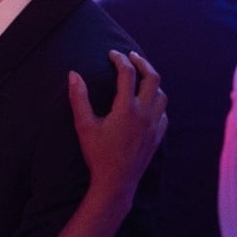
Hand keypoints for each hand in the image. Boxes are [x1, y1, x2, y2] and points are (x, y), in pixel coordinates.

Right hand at [68, 51, 167, 204]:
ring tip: (141, 77)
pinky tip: (149, 103)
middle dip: (142, 62)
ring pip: (162, 94)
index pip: (128, 74)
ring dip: (152, 81)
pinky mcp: (158, 136)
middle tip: (131, 56)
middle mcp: (145, 113)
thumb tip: (73, 74)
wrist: (116, 182)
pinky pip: (164, 112)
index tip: (112, 54)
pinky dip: (157, 101)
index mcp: (127, 108)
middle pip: (153, 77)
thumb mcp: (84, 126)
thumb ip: (79, 98)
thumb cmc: (98, 154)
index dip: (120, 60)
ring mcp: (154, 125)